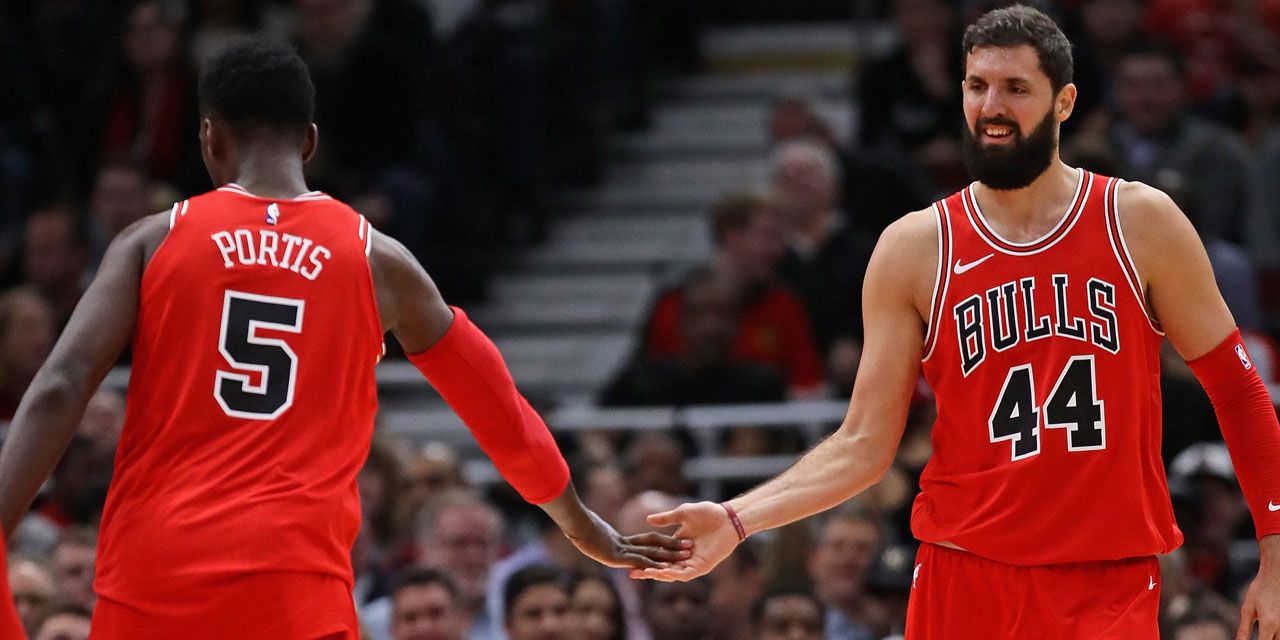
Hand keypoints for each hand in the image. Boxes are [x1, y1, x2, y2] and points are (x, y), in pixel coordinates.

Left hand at [563, 509, 691, 569]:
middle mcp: (620, 552)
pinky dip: (652, 562)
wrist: (572, 523)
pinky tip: (666, 564)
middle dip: (669, 554)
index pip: (642, 546)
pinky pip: (638, 559)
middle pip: (649, 553)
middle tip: (687, 555)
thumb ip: (597, 523)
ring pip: (647, 558)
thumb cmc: (579, 520)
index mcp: (617, 544)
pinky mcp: (614, 558)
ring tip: (684, 557)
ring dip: (666, 558)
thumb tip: (595, 518)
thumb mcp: (590, 523)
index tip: (675, 544)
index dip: (659, 546)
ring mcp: (618, 556)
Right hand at [629, 501, 739, 581]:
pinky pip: (685, 574)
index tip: (629, 559)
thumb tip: (648, 519)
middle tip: (631, 572)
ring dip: (658, 574)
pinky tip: (662, 572)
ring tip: (643, 572)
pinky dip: (673, 574)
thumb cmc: (707, 513)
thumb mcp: (682, 514)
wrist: (727, 517)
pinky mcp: (702, 567)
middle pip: (662, 567)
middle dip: (647, 570)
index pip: (658, 555)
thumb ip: (666, 518)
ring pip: (672, 573)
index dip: (645, 558)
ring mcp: (692, 563)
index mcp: (677, 545)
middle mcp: (683, 557)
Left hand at [1239, 536, 1279, 639]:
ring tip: (1262, 631)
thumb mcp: (1247, 609)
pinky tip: (1268, 630)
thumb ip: (1244, 629)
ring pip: (1279, 639)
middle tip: (1258, 634)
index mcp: (1269, 624)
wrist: (1275, 576)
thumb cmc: (1259, 590)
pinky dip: (1276, 634)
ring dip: (1270, 638)